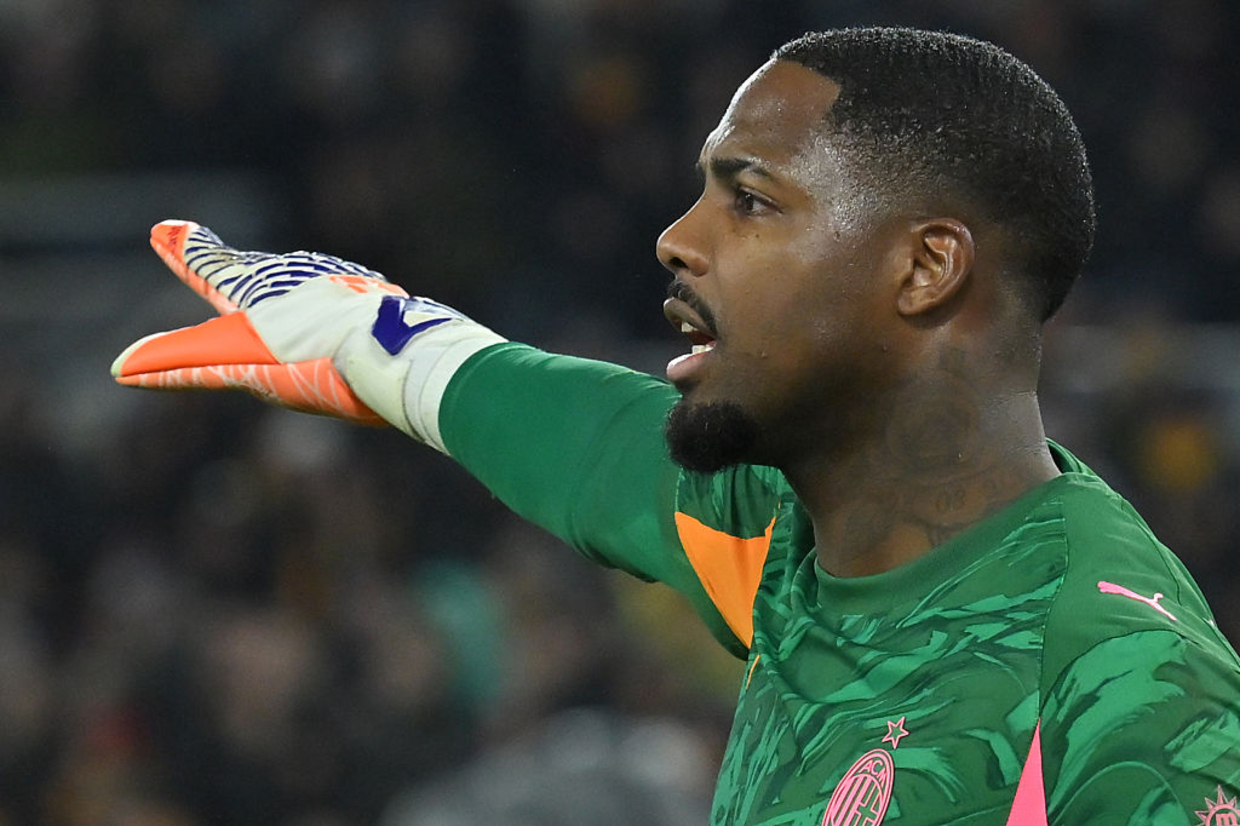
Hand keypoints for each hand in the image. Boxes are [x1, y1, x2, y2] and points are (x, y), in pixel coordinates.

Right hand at [113, 221, 502, 440]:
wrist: (400, 350)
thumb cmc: (315, 359)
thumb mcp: (241, 364)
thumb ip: (184, 365)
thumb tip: (122, 369)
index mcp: (255, 288)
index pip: (210, 265)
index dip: (187, 252)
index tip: (167, 230)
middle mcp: (294, 274)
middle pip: (252, 268)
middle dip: (226, 263)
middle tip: (200, 247)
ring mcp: (336, 281)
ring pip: (298, 278)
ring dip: (280, 282)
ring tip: (267, 288)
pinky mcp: (371, 296)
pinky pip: (337, 292)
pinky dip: (324, 299)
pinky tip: (335, 314)